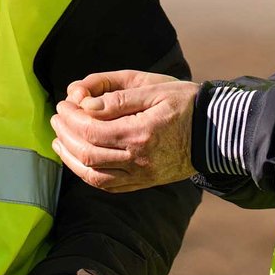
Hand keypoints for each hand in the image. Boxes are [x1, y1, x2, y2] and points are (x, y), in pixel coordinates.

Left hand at [51, 74, 196, 191]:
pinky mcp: (144, 183)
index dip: (70, 117)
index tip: (63, 103)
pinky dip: (87, 174)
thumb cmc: (186, 103)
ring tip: (59, 140)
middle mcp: (138, 159)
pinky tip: (78, 159)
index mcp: (140, 133)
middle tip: (57, 117)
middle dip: (65, 134)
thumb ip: (118, 97)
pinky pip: (108, 186)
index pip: (91, 130)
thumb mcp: (154, 89)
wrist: (217, 132)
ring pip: (92, 175)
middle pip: (86, 153)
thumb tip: (85, 105)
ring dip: (70, 158)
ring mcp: (141, 175)